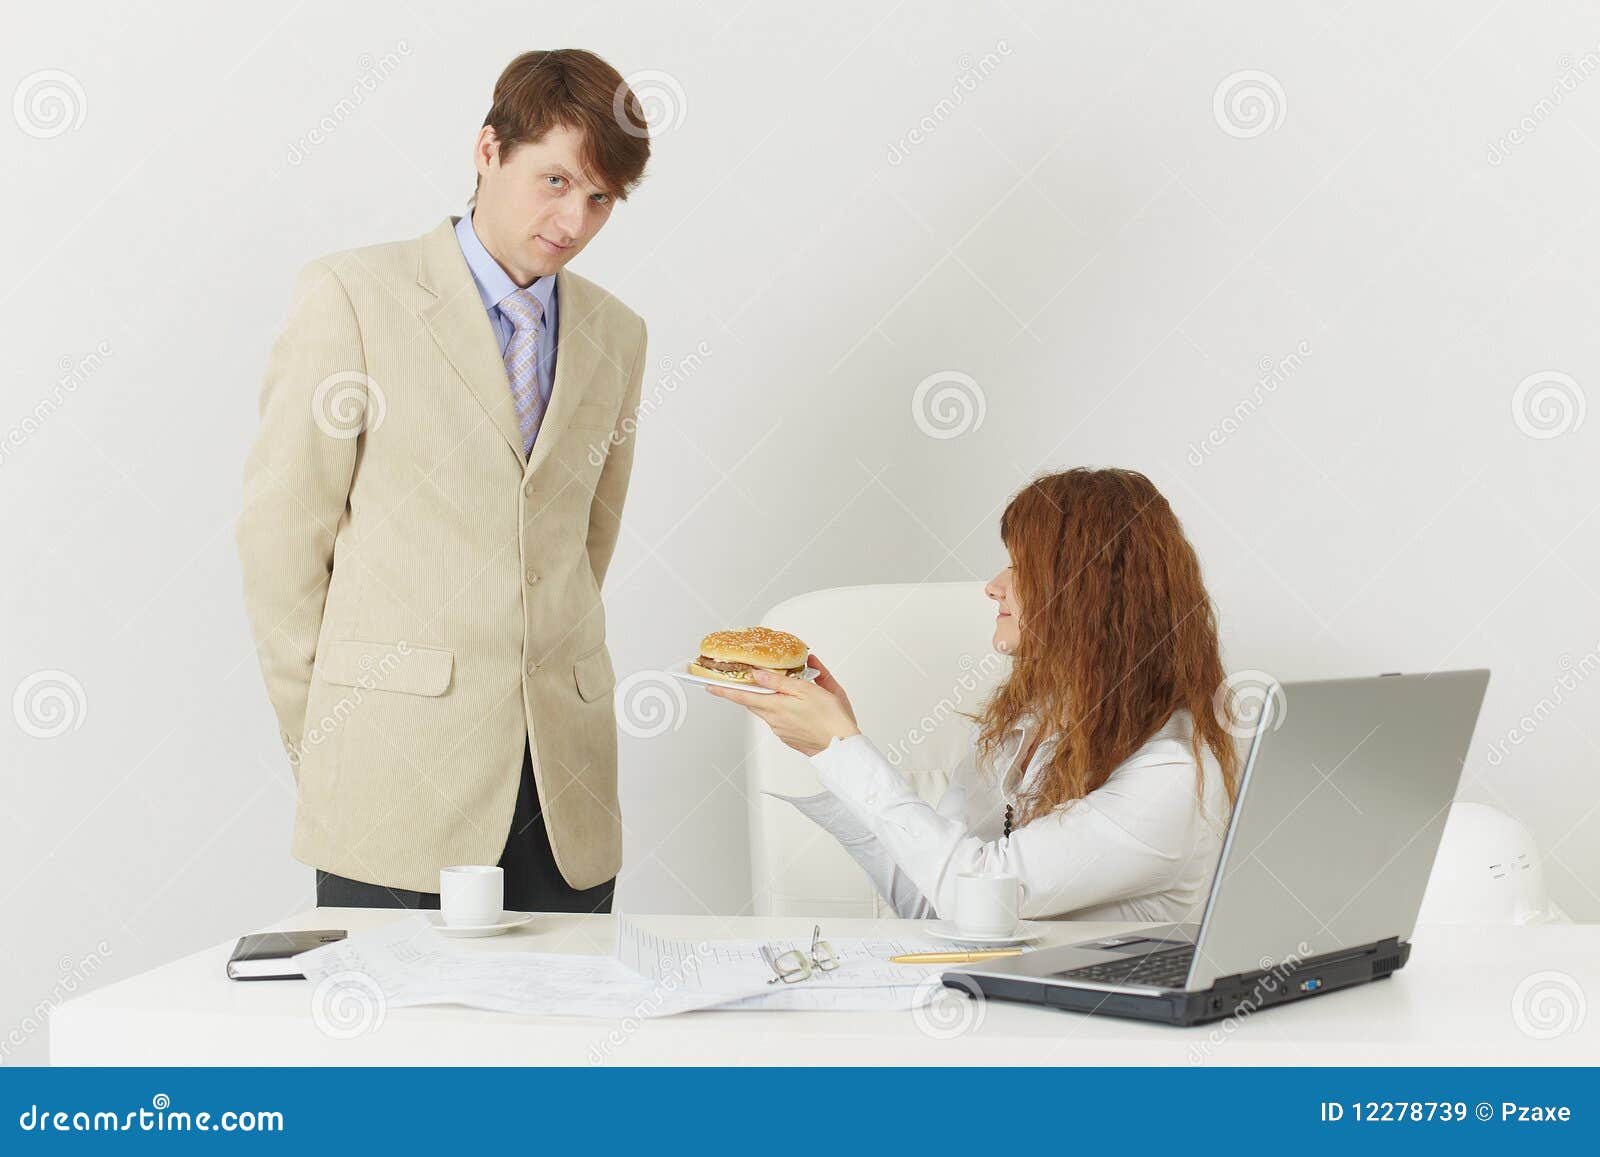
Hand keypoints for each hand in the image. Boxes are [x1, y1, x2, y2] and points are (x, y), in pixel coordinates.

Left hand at [703, 654, 859, 756]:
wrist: (842, 748)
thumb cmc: (832, 718)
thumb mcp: (807, 691)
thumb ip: (781, 682)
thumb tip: (759, 674)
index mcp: (776, 707)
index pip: (742, 696)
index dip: (724, 690)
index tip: (708, 685)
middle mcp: (774, 720)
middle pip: (753, 702)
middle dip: (746, 691)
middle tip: (737, 681)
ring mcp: (781, 730)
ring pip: (767, 709)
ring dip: (768, 698)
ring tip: (782, 688)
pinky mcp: (789, 737)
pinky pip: (778, 718)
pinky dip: (780, 707)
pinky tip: (795, 703)